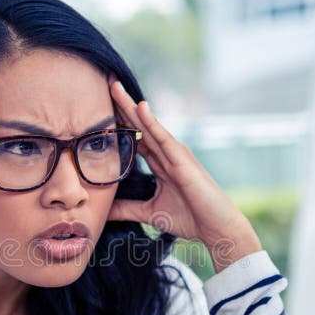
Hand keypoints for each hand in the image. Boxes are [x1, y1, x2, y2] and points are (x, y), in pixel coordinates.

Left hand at [107, 80, 261, 270]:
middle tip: (105, 85)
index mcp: (161, 164)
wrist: (216, 229)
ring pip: (149, 125)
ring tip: (115, 87)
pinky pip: (163, 138)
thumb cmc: (190, 219)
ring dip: (131, 107)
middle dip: (122, 107)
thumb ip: (126, 209)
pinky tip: (140, 107)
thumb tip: (102, 211)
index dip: (119, 124)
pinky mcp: (183, 160)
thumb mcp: (149, 213)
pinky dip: (152, 122)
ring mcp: (176, 154)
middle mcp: (168, 154)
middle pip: (140, 126)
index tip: (98, 110)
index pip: (135, 138)